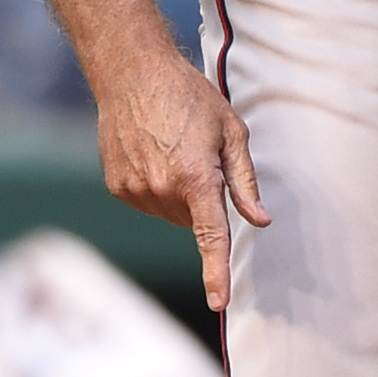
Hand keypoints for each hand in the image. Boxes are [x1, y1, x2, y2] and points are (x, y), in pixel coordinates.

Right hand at [95, 43, 267, 310]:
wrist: (132, 73)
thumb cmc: (190, 97)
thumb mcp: (231, 131)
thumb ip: (245, 181)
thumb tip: (259, 220)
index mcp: (197, 177)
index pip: (211, 237)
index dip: (216, 273)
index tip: (218, 303)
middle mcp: (163, 189)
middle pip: (194, 222)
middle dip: (203, 201)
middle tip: (198, 158)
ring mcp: (136, 190)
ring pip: (171, 215)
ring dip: (178, 195)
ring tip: (172, 150)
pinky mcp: (118, 187)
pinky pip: (147, 203)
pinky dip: (155, 188)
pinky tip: (152, 154)